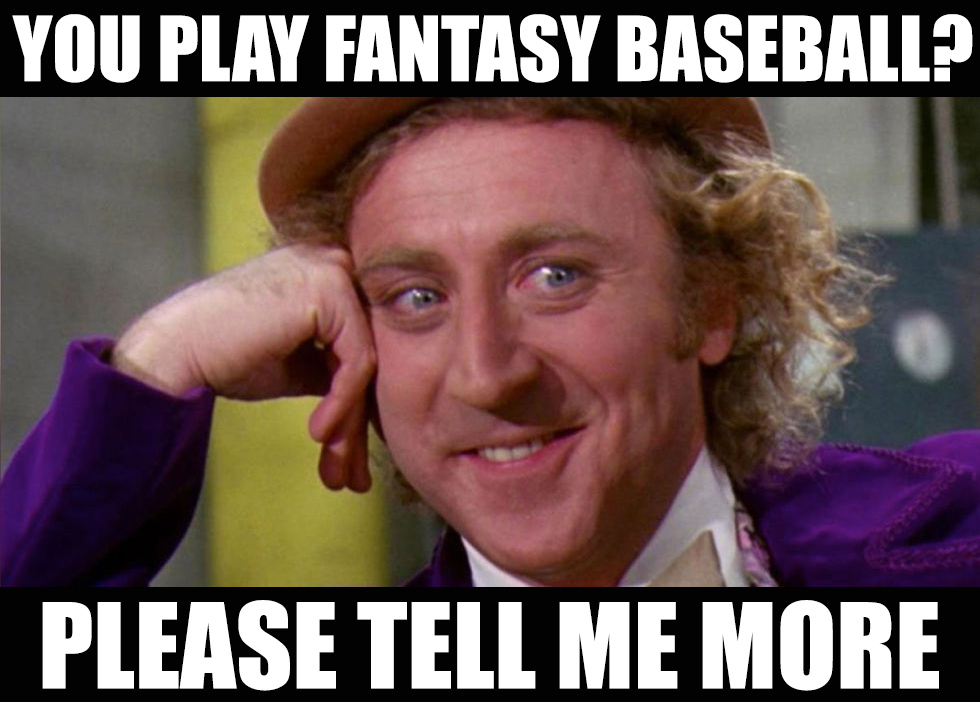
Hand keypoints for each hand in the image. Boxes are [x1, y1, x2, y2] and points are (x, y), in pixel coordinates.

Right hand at [112, 244, 375, 491]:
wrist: (174, 351)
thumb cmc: (226, 356)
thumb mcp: (297, 364)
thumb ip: (336, 367)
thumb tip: (374, 402)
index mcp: (326, 273)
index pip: (360, 345)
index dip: (356, 406)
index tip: (347, 459)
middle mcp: (334, 263)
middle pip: (368, 354)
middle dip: (358, 424)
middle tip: (349, 478)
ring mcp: (333, 270)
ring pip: (367, 363)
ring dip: (349, 425)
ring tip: (334, 470)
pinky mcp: (330, 287)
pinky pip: (356, 360)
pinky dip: (342, 403)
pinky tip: (319, 434)